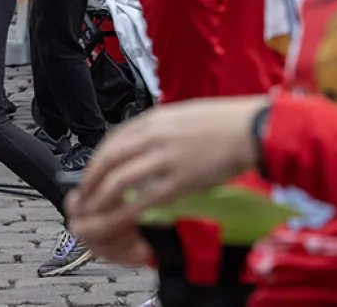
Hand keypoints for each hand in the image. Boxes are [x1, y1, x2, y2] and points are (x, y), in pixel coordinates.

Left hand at [67, 96, 268, 264]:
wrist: (251, 129)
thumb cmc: (223, 122)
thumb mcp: (182, 116)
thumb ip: (160, 129)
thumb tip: (144, 142)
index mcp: (153, 120)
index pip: (112, 139)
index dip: (97, 158)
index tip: (91, 171)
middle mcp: (153, 137)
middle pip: (108, 159)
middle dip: (91, 179)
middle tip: (85, 194)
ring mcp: (165, 159)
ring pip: (119, 180)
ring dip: (102, 197)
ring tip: (94, 210)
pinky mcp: (181, 181)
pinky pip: (145, 199)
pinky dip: (126, 211)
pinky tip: (118, 221)